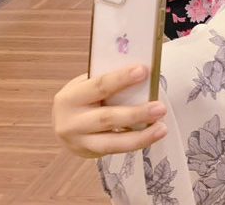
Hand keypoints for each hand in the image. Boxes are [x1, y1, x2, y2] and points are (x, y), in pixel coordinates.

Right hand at [52, 65, 166, 158]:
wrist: (63, 124)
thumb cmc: (83, 98)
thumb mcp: (86, 86)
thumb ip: (107, 83)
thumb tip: (143, 76)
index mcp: (70, 97)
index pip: (98, 85)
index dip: (121, 78)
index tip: (143, 71)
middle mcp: (71, 122)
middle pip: (107, 118)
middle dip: (136, 113)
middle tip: (161, 108)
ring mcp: (78, 141)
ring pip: (112, 142)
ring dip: (140, 136)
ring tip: (162, 129)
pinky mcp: (88, 153)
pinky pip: (115, 150)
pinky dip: (136, 143)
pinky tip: (152, 136)